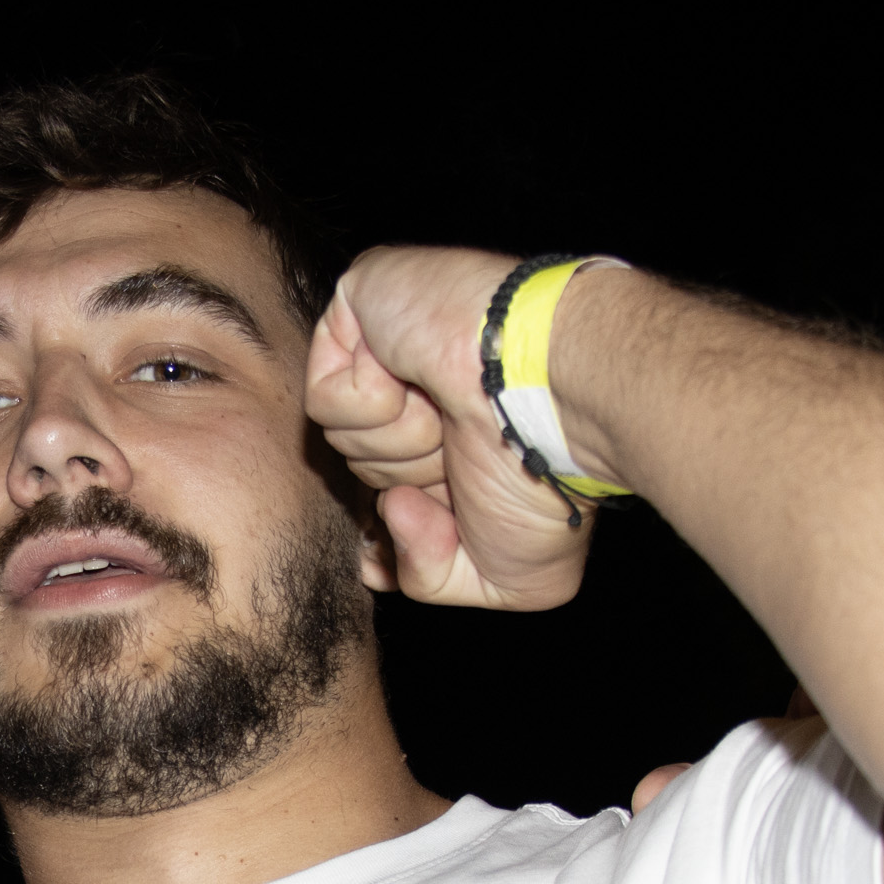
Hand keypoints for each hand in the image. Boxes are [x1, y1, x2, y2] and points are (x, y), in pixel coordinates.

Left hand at [305, 246, 602, 610]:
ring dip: (403, 448)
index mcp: (447, 442)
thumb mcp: (509, 580)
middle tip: (463, 455)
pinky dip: (378, 411)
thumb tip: (385, 518)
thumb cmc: (548, 480)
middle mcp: (414, 394)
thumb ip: (428, 576)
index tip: (429, 516)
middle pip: (357, 474)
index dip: (395, 524)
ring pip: (339, 440)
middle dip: (410, 484)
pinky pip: (325, 399)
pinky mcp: (358, 303)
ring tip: (455, 417)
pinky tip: (424, 385)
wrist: (558, 403)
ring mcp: (384, 345)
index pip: (375, 497)